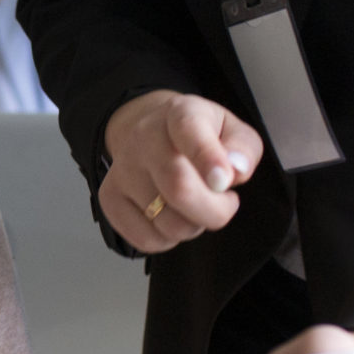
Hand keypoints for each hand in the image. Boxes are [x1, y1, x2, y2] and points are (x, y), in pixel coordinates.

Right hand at [100, 91, 262, 252]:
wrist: (153, 137)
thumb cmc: (200, 138)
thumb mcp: (232, 131)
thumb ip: (243, 149)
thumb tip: (236, 170)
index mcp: (179, 113)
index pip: (188, 130)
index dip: (208, 159)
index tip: (224, 181)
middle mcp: (143, 137)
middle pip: (177, 187)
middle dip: (214, 210)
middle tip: (225, 204)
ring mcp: (122, 169)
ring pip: (166, 222)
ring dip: (193, 225)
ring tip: (195, 206)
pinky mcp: (109, 198)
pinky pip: (146, 239)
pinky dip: (168, 239)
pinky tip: (172, 217)